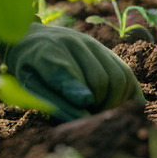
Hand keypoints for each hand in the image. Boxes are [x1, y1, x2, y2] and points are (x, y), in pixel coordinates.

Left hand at [1, 23, 143, 120]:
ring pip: (119, 78)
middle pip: (100, 80)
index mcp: (46, 52)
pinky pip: (127, 75)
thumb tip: (84, 118)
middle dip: (98, 106)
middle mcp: (74, 43)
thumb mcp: (30, 86)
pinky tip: (115, 107)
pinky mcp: (106, 51)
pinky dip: (126, 95)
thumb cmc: (29, 69)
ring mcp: (93, 45)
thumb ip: (53, 101)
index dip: (76, 92)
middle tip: (88, 118)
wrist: (33, 39)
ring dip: (114, 103)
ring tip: (98, 112)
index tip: (85, 108)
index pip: (64, 71)